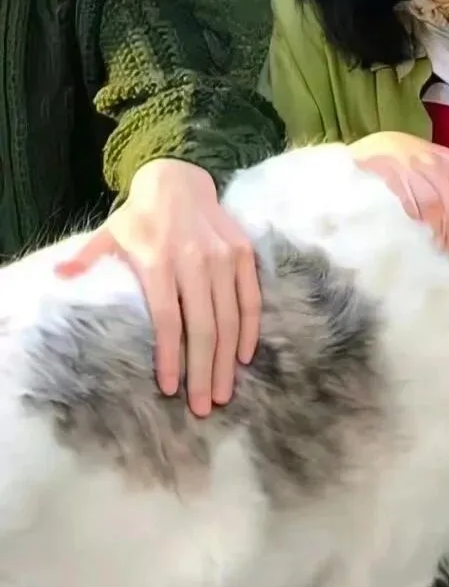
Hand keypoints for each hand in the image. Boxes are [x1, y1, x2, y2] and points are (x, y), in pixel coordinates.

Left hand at [54, 159, 258, 417]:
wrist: (182, 179)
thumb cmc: (142, 215)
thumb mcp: (110, 232)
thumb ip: (88, 257)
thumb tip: (59, 275)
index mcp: (160, 260)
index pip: (169, 318)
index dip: (171, 356)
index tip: (169, 389)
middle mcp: (196, 261)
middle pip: (205, 326)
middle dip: (204, 371)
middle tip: (204, 406)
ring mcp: (224, 258)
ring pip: (230, 318)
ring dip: (227, 360)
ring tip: (222, 392)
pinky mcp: (244, 254)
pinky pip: (250, 298)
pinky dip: (249, 330)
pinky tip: (244, 357)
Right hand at [349, 132, 448, 261]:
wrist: (381, 143)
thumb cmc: (417, 157)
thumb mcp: (444, 164)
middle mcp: (440, 166)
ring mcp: (417, 170)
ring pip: (434, 209)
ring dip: (439, 234)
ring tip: (441, 250)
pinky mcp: (395, 176)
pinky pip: (410, 204)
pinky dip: (417, 221)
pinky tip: (421, 233)